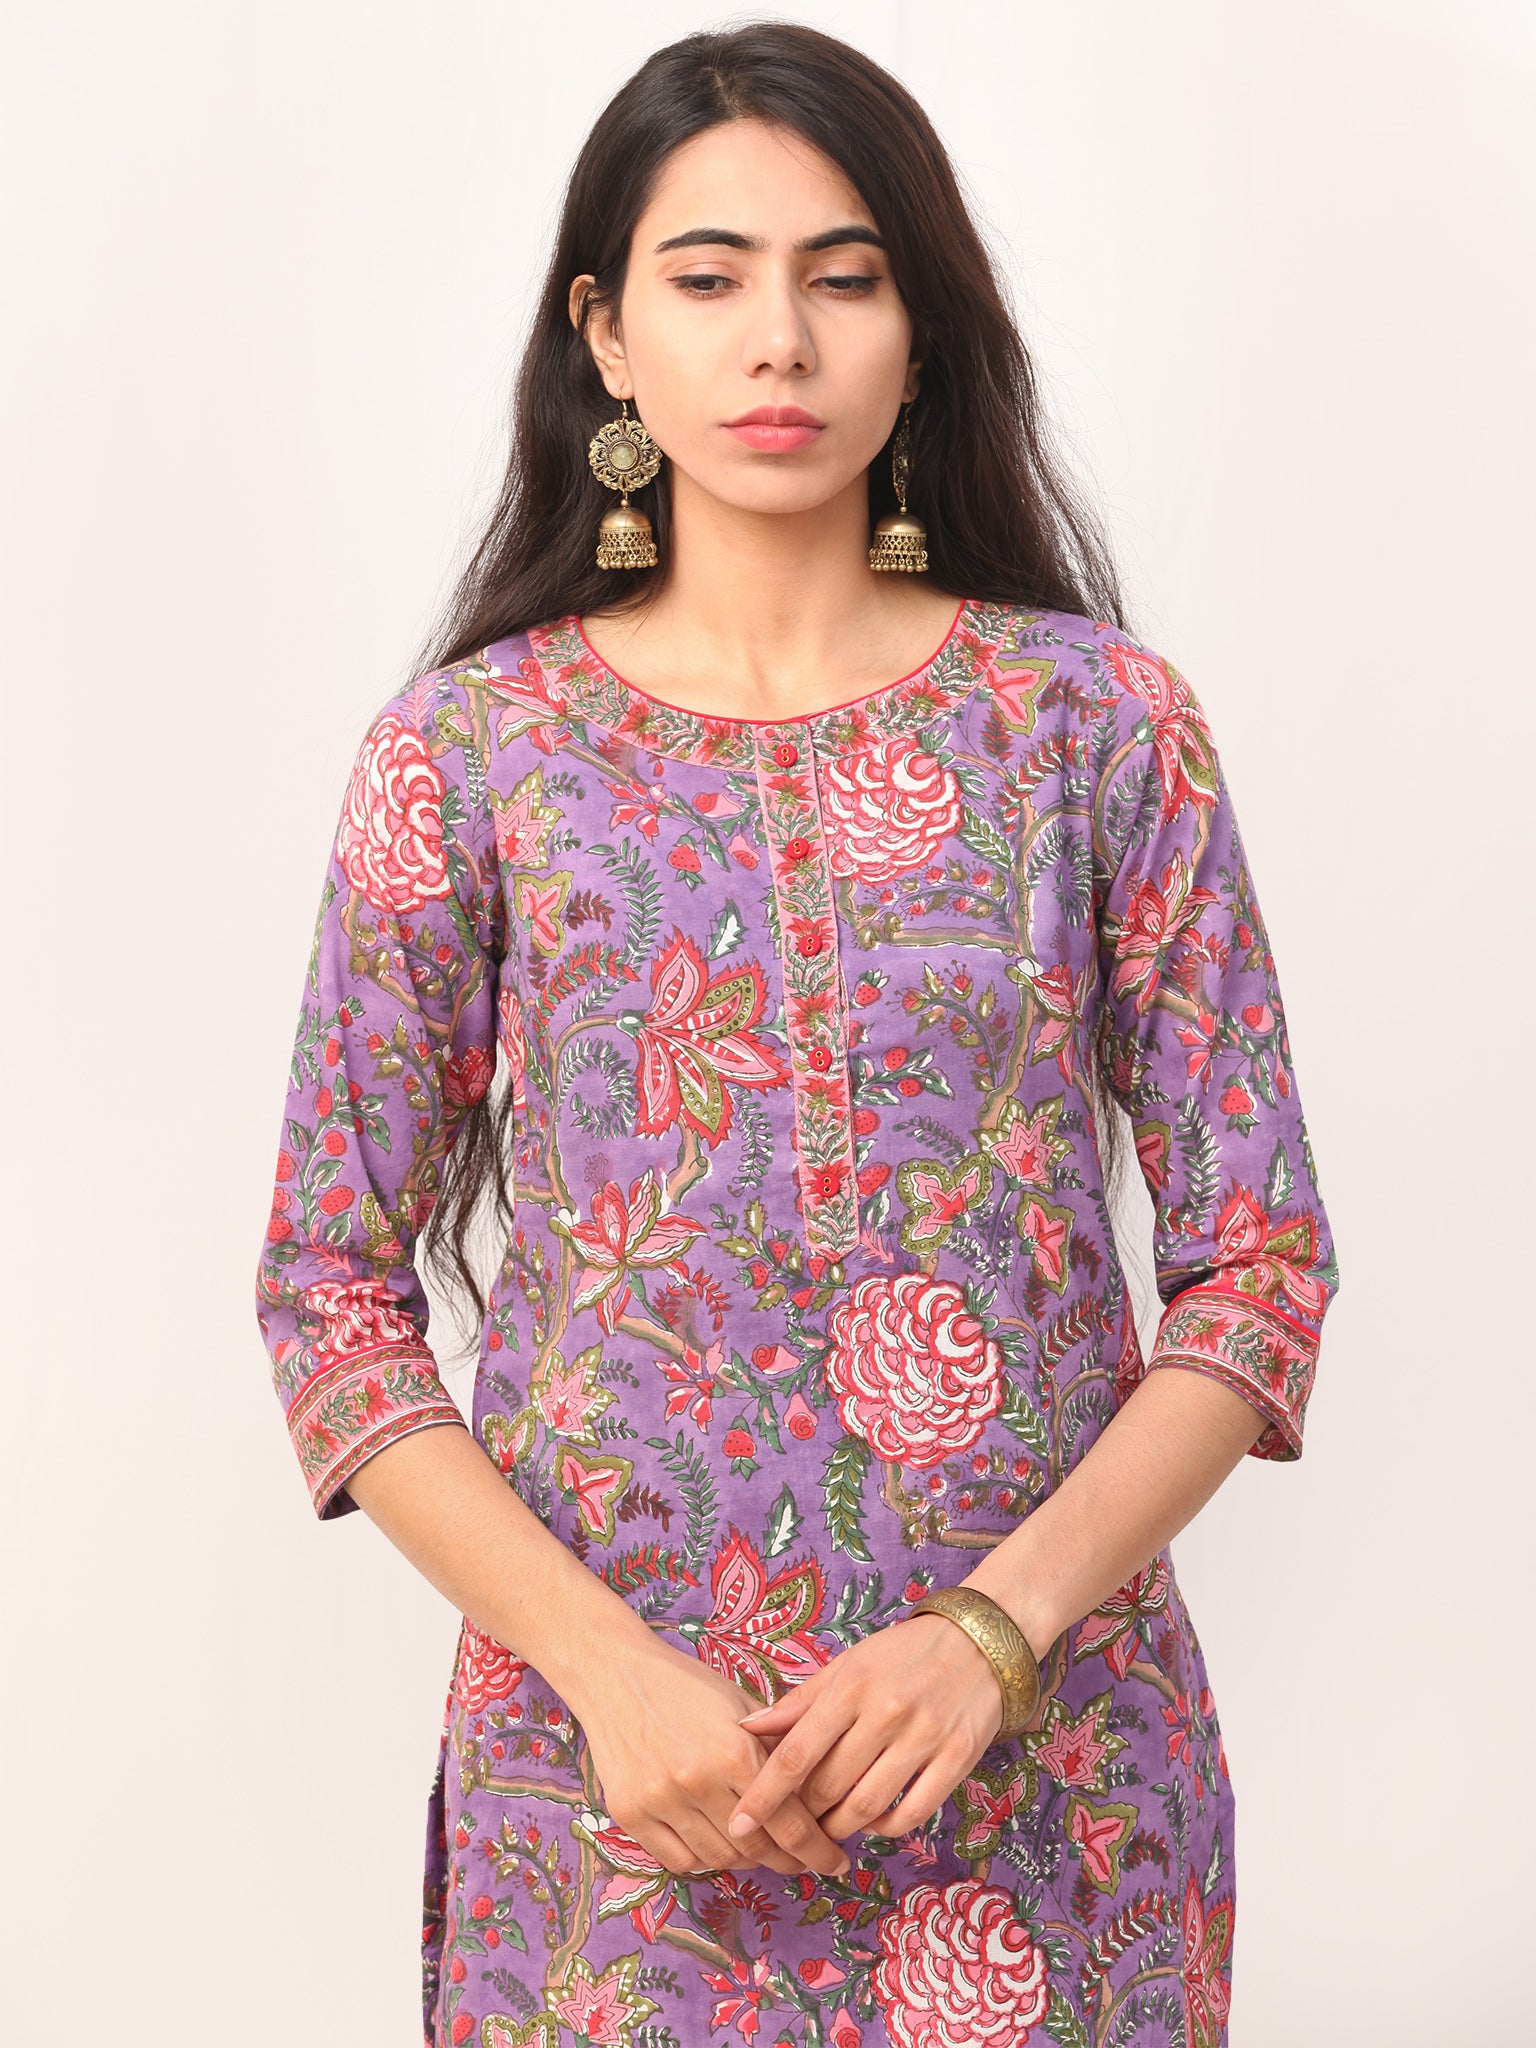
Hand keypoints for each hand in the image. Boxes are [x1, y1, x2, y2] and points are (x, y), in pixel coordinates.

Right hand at [577, 1636, 852, 1880]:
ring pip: (719, 1858)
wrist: (614, 1673)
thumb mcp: (740, 1705)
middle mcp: (697, 1781)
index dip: (818, 1849)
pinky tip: (718, 1845)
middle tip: (804, 1861)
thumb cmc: (685, 1684)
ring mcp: (659, 1801)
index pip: (789, 1820)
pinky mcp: (629, 1814)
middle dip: (789, 1861)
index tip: (836, 1862)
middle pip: (756, 1848)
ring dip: (748, 1861)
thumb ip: (777, 1747)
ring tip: (762, 1850)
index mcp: (733, 1750)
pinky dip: (705, 1860)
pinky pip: (680, 1860)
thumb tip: (820, 1786)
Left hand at [724, 1614, 1008, 1849]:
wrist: (980, 1641)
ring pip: (866, 1805)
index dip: (764, 1795)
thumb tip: (747, 1727)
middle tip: (789, 1825)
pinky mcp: (958, 1758)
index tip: (738, 1824)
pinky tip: (872, 1822)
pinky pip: (912, 1813)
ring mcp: (924, 1737)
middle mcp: (886, 1712)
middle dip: (801, 1815)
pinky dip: (885, 1828)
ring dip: (838, 1827)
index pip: (796, 1753)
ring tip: (826, 1830)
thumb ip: (800, 1701)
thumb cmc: (904, 1653)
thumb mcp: (849, 1664)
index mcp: (851, 1687)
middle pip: (828, 1785)